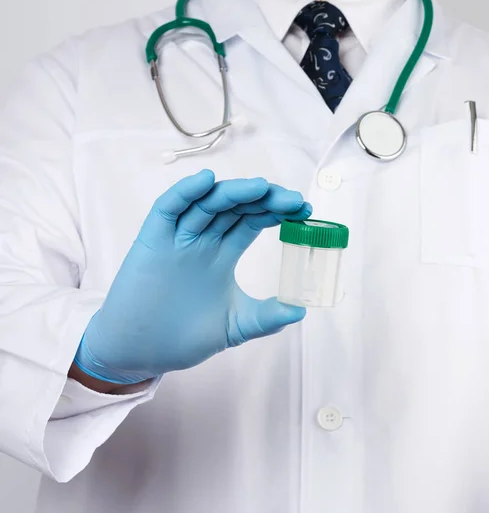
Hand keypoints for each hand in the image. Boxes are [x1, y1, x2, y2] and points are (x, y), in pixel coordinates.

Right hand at [74, 170, 310, 384]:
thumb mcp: (236, 326)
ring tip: (262, 187)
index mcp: (222, 254)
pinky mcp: (152, 241)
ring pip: (207, 203)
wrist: (140, 353)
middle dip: (265, 199)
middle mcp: (203, 241)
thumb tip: (301, 310)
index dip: (276, 211)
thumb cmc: (183, 337)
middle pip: (236, 207)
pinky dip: (185, 192)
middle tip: (292, 200)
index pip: (252, 221)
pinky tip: (206, 182)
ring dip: (234, 192)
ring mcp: (177, 239)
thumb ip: (267, 317)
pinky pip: (168, 209)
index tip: (303, 210)